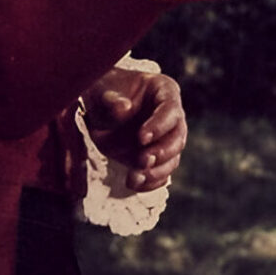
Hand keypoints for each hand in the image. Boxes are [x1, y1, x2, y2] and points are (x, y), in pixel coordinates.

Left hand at [83, 67, 187, 191]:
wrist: (98, 108)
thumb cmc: (103, 93)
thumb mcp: (102, 90)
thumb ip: (112, 100)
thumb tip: (124, 109)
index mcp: (164, 91)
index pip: (170, 109)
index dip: (159, 125)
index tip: (142, 138)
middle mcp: (170, 116)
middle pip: (177, 137)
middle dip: (162, 152)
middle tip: (143, 160)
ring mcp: (165, 138)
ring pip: (172, 158)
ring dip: (156, 171)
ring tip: (135, 177)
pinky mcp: (156, 157)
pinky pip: (161, 173)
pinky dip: (150, 182)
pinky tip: (134, 183)